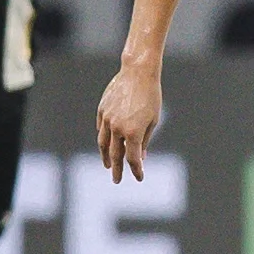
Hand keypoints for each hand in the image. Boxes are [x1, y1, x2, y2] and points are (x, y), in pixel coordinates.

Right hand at [96, 65, 162, 182]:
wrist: (138, 73)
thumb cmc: (151, 96)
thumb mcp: (153, 120)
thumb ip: (145, 140)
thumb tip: (140, 157)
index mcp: (133, 133)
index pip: (132, 159)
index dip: (136, 170)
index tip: (139, 177)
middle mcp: (117, 128)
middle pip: (115, 155)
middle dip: (117, 169)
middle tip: (117, 180)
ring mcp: (107, 119)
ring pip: (103, 143)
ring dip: (105, 156)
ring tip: (108, 165)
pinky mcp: (102, 110)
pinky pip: (101, 128)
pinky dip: (104, 137)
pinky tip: (107, 143)